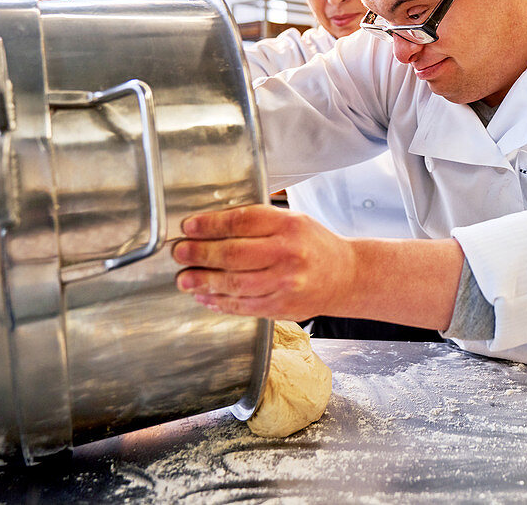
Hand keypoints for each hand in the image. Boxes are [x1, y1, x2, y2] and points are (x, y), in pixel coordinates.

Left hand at [172, 204, 356, 320]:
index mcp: (290, 225)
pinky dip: (219, 302)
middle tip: (179, 252)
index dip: (209, 224)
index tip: (189, 227)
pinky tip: (205, 297)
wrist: (347, 276)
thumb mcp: (295, 220)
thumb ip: (259, 221)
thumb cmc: (316, 245)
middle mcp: (288, 253)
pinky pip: (243, 305)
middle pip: (233, 253)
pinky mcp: (281, 306)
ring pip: (234, 283)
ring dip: (203, 281)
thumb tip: (212, 224)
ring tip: (184, 279)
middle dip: (199, 253)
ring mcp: (285, 283)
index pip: (241, 222)